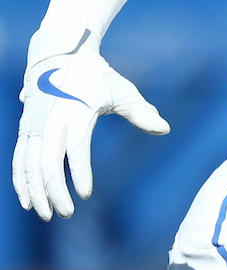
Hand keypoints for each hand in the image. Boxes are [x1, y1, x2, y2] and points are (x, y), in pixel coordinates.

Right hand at [13, 43, 169, 220]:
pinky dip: (20, 180)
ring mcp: (35, 125)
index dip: (79, 171)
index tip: (85, 194)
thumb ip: (140, 112)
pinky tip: (27, 201)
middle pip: (47, 161)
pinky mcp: (26, 128)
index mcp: (76, 111)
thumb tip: (165, 129)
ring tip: (46, 214)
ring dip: (35, 191)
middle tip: (67, 213)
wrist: (60, 54)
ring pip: (28, 163)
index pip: (76, 147)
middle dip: (54, 190)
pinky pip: (19, 158)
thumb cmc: (95, 76)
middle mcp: (51, 120)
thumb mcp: (120, 89)